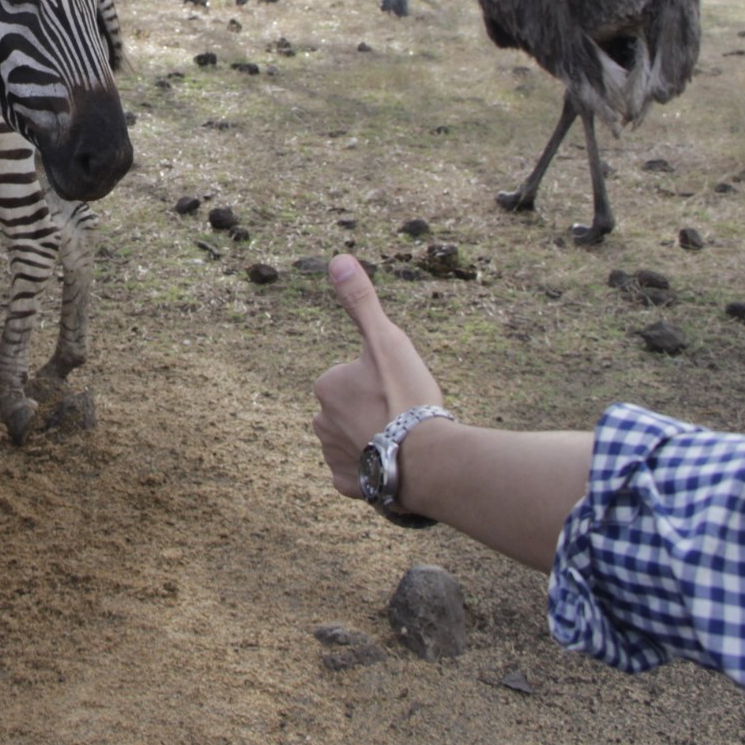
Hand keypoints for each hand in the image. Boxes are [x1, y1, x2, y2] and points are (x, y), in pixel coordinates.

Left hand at [311, 254, 445, 498]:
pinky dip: (376, 468)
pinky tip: (396, 463)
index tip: (399, 389)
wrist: (424, 459)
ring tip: (404, 440)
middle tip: (404, 415)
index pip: (353, 378)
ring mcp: (332, 456)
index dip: (381, 381)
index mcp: (327, 386)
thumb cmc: (405, 397)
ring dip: (375, 439)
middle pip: (353, 409)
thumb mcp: (386, 340)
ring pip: (356, 440)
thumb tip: (338, 259)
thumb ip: (361, 302)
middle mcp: (320, 422)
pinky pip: (360, 472)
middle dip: (375, 411)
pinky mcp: (347, 486)